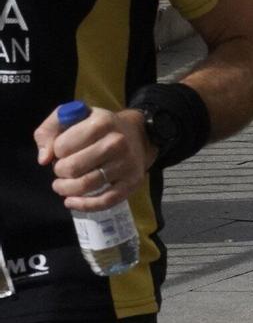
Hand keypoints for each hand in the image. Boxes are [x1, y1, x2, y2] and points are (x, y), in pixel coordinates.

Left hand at [36, 105, 153, 212]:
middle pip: (72, 168)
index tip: (63, 151)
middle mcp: (116, 143)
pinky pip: (105, 201)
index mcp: (101, 123)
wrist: (138, 134)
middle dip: (59, 171)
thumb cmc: (99, 126)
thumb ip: (48, 131)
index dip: (56, 151)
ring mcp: (126, 164)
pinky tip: (71, 202)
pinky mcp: (132, 182)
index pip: (62, 146)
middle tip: (61, 169)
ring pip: (85, 185)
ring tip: (61, 185)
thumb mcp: (73, 117)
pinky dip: (84, 205)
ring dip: (66, 189)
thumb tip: (44, 159)